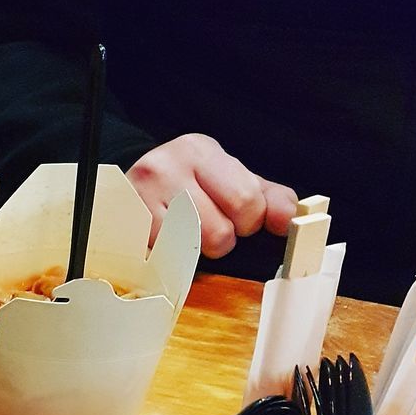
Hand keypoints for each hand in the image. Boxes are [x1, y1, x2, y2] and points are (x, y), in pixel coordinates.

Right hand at [127, 134, 297, 258]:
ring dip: (194, 253)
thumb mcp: (228, 178)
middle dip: (222, 240)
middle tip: (208, 228)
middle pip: (219, 234)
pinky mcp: (124, 231)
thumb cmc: (186, 185)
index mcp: (200, 151)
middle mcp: (166, 168)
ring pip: (190, 253)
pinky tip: (163, 243)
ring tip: (184, 235)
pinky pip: (163, 264)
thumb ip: (267, 198)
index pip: (247, 202)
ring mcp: (140, 201)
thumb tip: (290, 219)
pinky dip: (169, 261)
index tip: (238, 218)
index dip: (249, 222)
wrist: (127, 188)